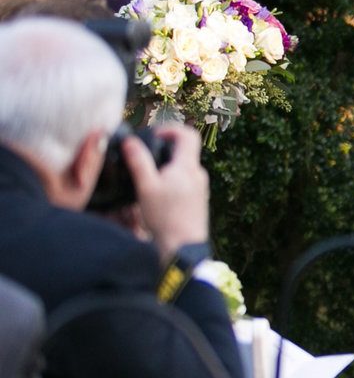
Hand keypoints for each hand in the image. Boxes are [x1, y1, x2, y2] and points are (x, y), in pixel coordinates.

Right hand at [126, 123, 210, 259]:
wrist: (183, 247)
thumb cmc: (165, 217)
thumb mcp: (146, 186)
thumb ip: (138, 161)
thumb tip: (130, 141)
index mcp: (189, 167)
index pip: (188, 135)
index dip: (171, 129)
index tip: (153, 135)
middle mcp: (198, 175)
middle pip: (185, 151)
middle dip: (164, 149)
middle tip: (144, 156)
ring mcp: (200, 188)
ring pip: (183, 167)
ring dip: (166, 166)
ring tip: (147, 176)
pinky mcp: (197, 200)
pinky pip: (184, 181)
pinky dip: (170, 179)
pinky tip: (156, 192)